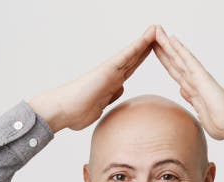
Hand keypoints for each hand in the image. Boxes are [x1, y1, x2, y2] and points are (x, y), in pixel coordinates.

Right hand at [29, 25, 157, 132]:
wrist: (63, 110)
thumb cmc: (76, 111)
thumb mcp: (99, 106)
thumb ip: (109, 97)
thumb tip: (118, 90)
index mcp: (111, 84)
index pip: (131, 68)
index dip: (142, 58)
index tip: (154, 50)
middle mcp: (112, 75)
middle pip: (134, 58)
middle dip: (147, 47)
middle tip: (159, 34)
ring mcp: (110, 71)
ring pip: (132, 53)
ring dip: (145, 41)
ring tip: (157, 28)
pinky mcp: (108, 70)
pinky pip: (127, 55)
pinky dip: (138, 45)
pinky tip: (149, 35)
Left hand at [152, 26, 223, 147]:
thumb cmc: (222, 123)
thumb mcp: (200, 111)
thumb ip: (192, 99)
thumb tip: (183, 90)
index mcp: (192, 89)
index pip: (175, 71)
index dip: (165, 60)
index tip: (154, 50)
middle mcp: (194, 80)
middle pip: (174, 61)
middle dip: (163, 48)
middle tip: (152, 32)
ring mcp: (198, 78)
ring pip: (179, 57)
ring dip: (168, 44)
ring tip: (157, 30)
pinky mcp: (202, 78)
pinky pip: (189, 61)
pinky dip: (180, 50)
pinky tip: (172, 39)